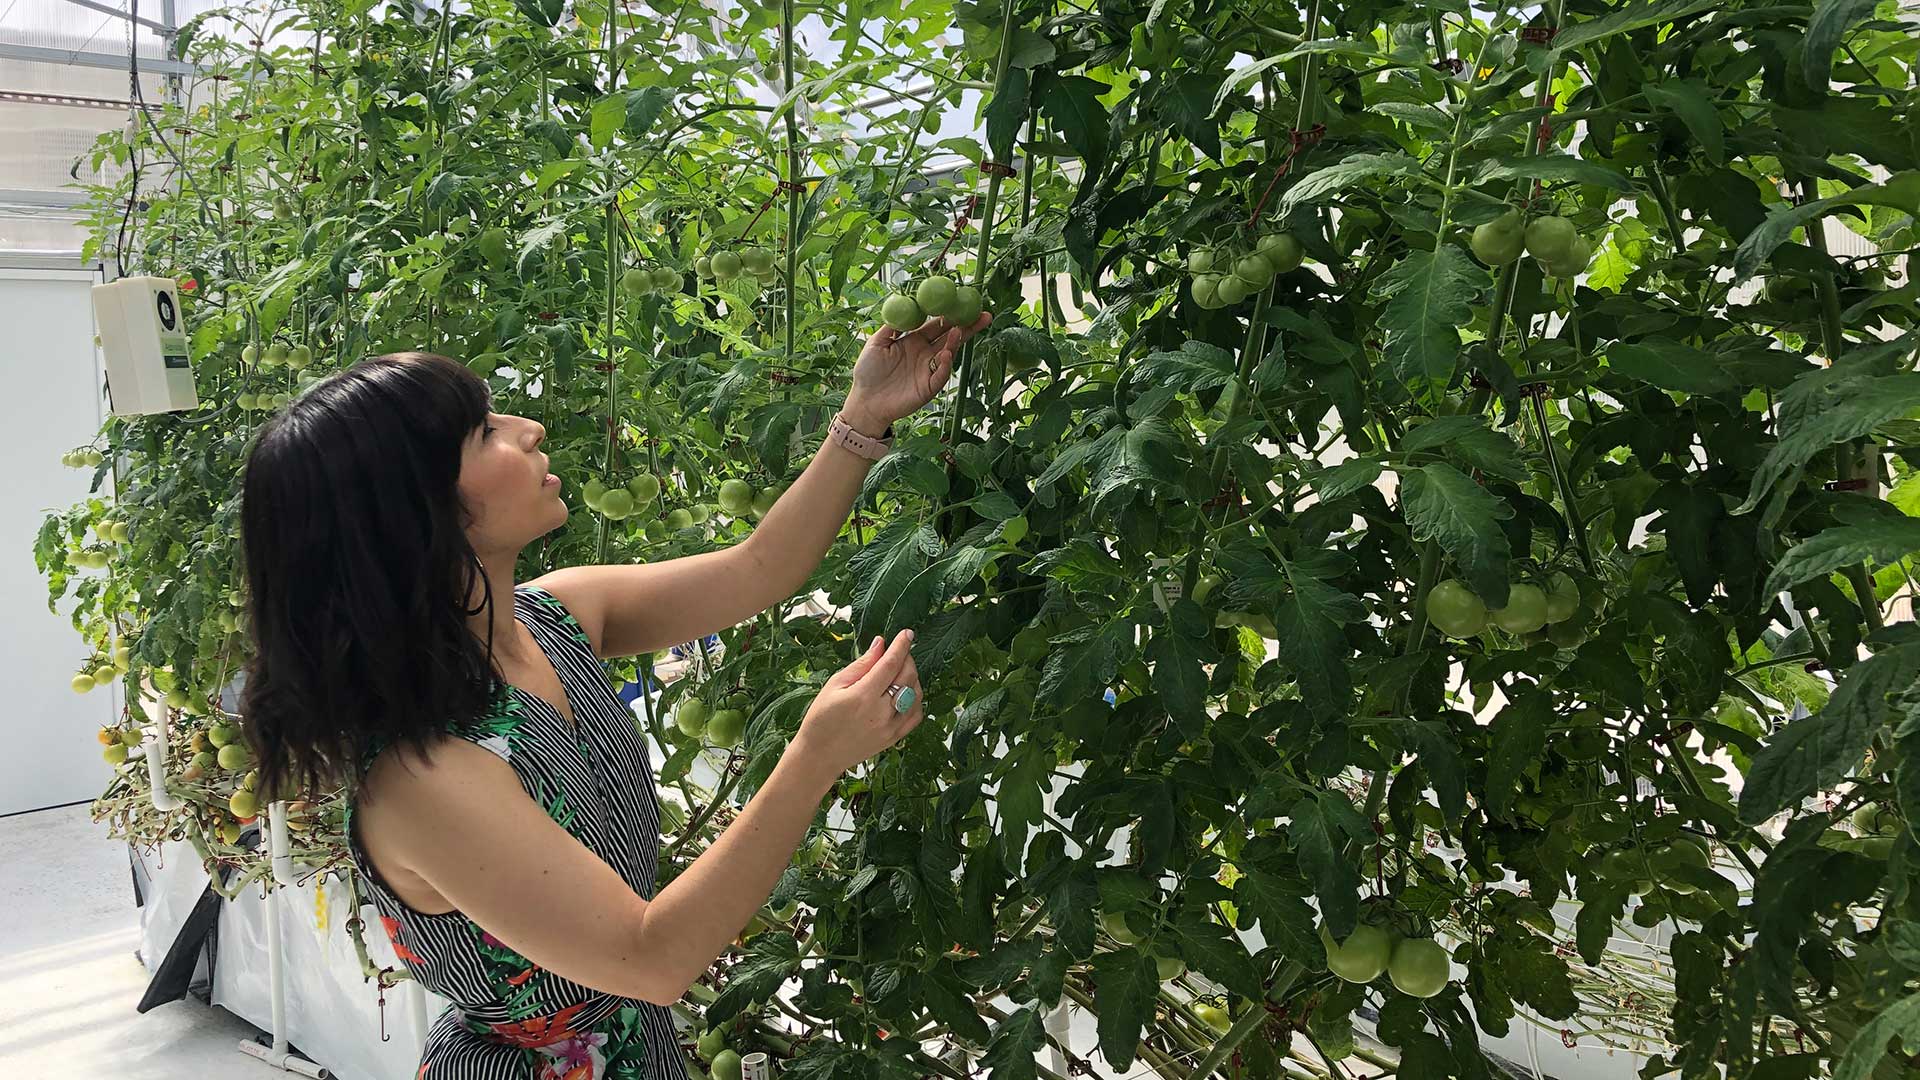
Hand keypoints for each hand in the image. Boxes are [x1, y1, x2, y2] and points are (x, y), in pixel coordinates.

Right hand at [790, 629, 924, 780]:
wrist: (820, 755)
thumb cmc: (821, 718)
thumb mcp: (835, 685)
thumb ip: (861, 664)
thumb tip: (880, 644)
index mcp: (863, 696)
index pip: (891, 664)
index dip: (901, 645)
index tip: (907, 633)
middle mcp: (881, 712)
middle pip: (907, 677)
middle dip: (907, 658)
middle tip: (898, 651)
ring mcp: (890, 727)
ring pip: (916, 695)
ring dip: (913, 678)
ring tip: (899, 671)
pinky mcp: (894, 738)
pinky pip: (916, 715)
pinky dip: (916, 699)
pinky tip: (905, 692)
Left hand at [844, 311, 993, 433]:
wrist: (864, 401)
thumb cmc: (868, 372)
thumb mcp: (877, 342)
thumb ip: (892, 325)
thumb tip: (905, 304)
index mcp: (914, 340)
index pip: (936, 325)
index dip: (949, 314)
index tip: (962, 302)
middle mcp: (925, 354)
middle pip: (950, 337)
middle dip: (967, 326)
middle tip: (983, 315)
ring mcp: (928, 371)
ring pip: (948, 354)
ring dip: (955, 342)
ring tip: (960, 330)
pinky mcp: (928, 388)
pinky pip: (940, 376)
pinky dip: (945, 366)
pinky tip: (947, 354)